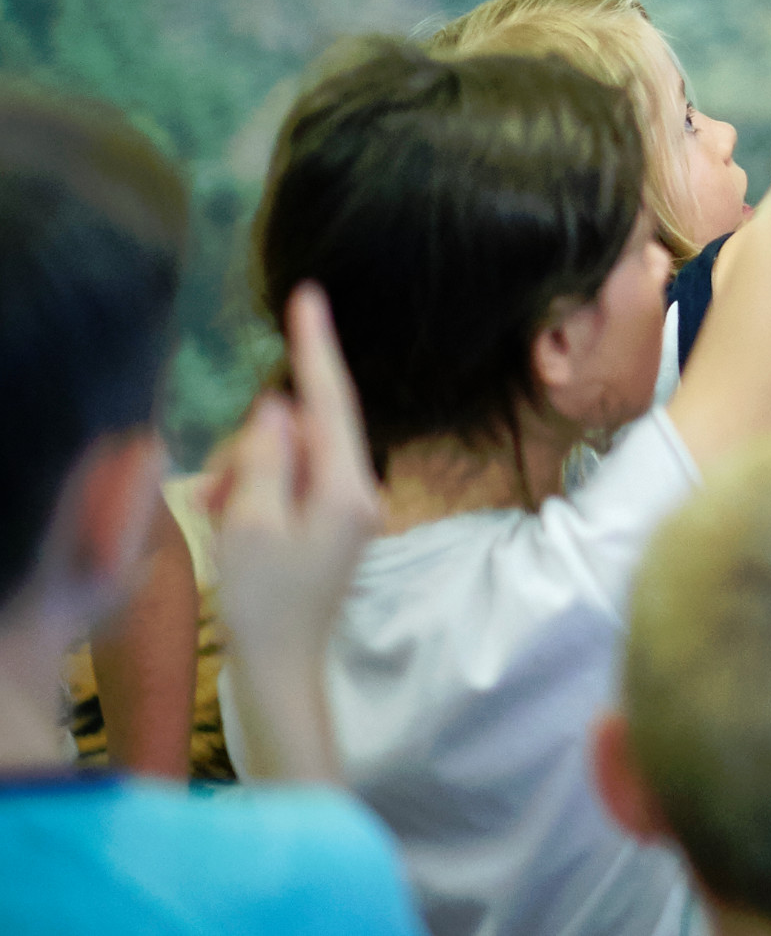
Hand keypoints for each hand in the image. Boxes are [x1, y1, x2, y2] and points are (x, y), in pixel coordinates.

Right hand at [208, 285, 381, 777]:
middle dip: (254, 444)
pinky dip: (255, 494)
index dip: (316, 346)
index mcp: (348, 486)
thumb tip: (279, 406)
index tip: (309, 296)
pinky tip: (228, 520)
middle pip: (303, 430)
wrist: (281, 669)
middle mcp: (359, 490)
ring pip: (290, 457)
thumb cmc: (263, 601)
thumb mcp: (251, 521)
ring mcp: (348, 510)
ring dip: (248, 473)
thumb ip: (266, 455)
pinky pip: (290, 486)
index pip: (331, 400)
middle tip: (216, 488)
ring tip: (218, 513)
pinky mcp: (331, 527)